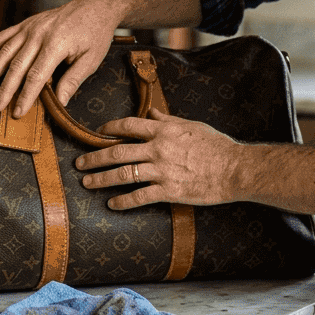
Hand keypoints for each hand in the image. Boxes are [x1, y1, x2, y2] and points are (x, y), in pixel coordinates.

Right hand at [0, 0, 125, 117]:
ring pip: (5, 52)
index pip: (36, 76)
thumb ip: (73, 80)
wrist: (95, 5)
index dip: (25, 96)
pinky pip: (4, 35)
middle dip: (5, 89)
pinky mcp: (26, 23)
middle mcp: (39, 34)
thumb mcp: (92, 59)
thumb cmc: (95, 33)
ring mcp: (30, 27)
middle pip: (17, 66)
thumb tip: (59, 102)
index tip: (17, 112)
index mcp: (56, 44)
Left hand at [75, 109, 243, 209]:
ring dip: (101, 179)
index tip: (98, 132)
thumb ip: (168, 119)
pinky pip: (139, 197)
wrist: (234, 169)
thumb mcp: (192, 125)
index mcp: (164, 130)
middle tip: (79, 163)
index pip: (129, 125)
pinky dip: (123, 201)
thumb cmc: (217, 146)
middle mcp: (158, 149)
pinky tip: (111, 204)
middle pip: (117, 151)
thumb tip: (152, 110)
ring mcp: (161, 170)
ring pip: (123, 174)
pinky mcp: (168, 191)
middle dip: (94, 157)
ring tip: (87, 183)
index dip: (110, 128)